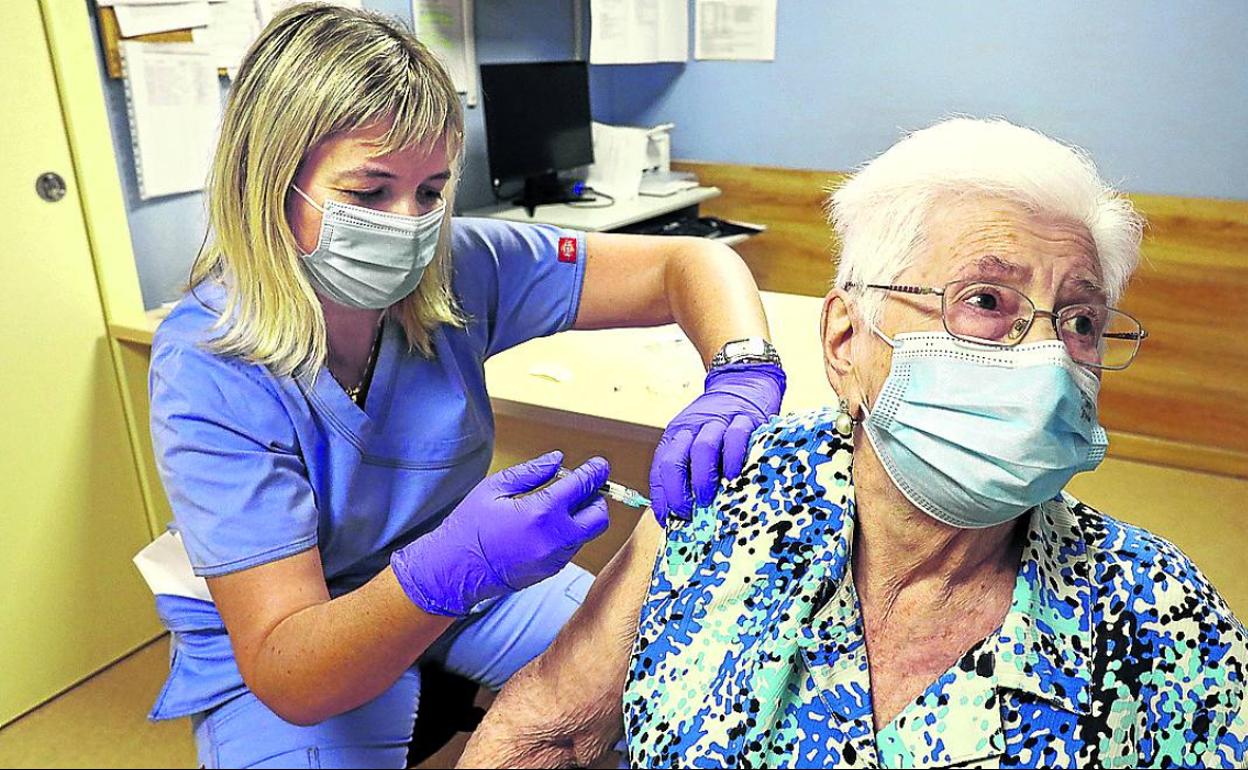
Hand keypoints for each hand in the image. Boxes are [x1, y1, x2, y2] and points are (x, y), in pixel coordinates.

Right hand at [391, 452, 609, 615]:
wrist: (453, 571)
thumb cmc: (468, 529)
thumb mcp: (494, 488)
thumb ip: (532, 471)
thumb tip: (557, 460)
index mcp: (540, 512)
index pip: (583, 486)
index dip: (595, 471)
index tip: (599, 465)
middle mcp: (554, 538)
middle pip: (599, 515)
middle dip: (595, 498)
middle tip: (580, 487)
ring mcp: (554, 558)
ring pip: (587, 533)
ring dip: (581, 516)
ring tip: (555, 506)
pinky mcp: (550, 571)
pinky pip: (571, 547)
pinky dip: (568, 533)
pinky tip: (545, 525)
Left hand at [649, 362, 784, 524]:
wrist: (743, 383)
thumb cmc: (720, 424)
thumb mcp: (696, 441)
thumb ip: (689, 470)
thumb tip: (681, 512)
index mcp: (676, 435)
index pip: (660, 467)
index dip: (661, 496)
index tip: (668, 518)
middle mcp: (692, 428)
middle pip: (675, 457)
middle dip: (677, 489)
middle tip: (686, 512)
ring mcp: (718, 422)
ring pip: (702, 448)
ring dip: (702, 477)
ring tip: (707, 498)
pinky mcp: (745, 419)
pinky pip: (735, 436)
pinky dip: (732, 458)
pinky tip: (732, 475)